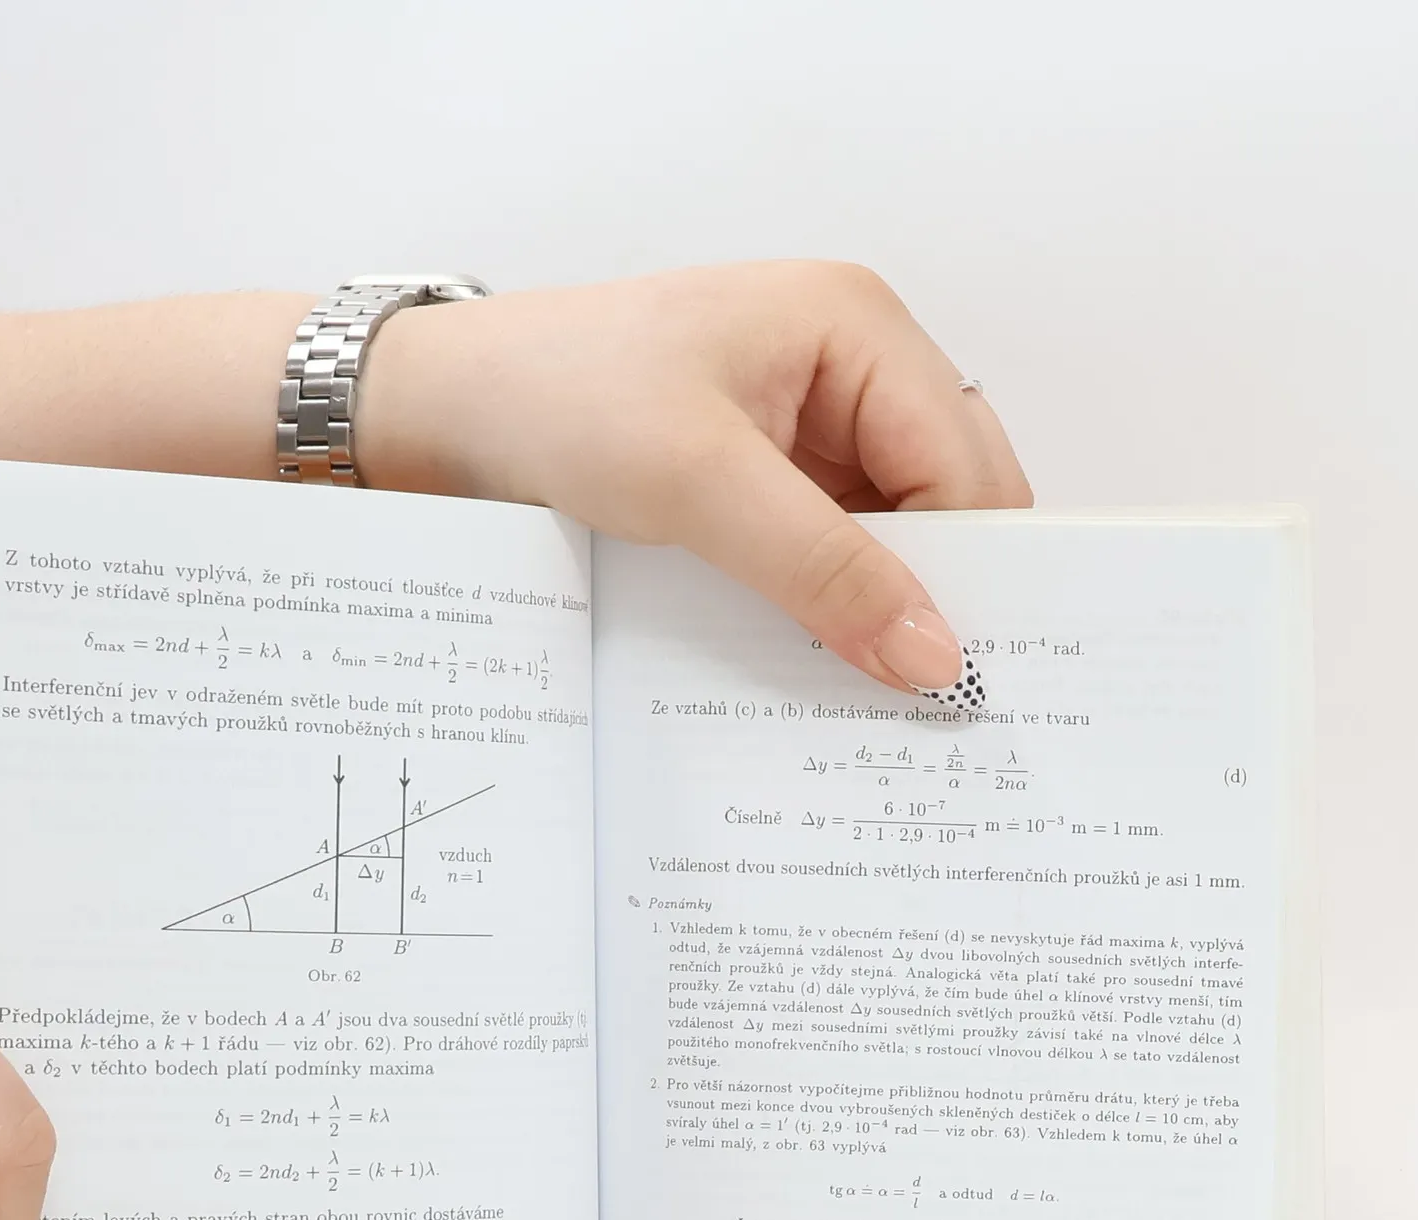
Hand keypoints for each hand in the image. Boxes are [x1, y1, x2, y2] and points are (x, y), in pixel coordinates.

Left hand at [364, 261, 1031, 697]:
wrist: (445, 409)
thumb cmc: (560, 400)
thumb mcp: (698, 485)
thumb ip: (824, 570)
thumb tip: (936, 656)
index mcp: (857, 326)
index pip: (963, 460)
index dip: (973, 566)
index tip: (964, 671)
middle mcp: (850, 363)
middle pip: (945, 493)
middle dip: (940, 585)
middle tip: (932, 695)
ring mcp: (808, 419)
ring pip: (893, 528)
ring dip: (882, 600)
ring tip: (880, 689)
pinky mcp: (764, 470)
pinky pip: (830, 542)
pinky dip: (831, 597)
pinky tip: (822, 654)